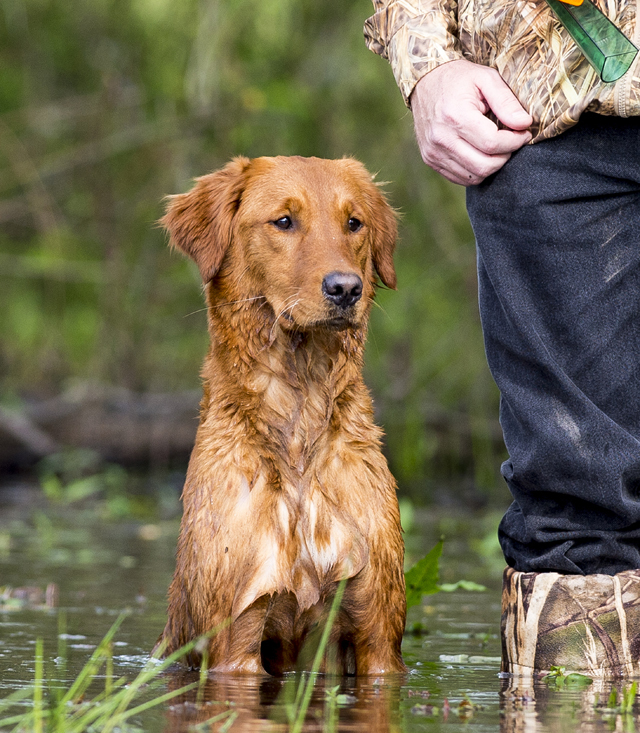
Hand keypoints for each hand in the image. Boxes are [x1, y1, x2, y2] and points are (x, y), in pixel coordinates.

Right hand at [410, 59, 532, 185]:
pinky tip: (482, 154)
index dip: (514, 142)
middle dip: (505, 156)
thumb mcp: (486, 78)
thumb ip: (506, 101)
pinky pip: (460, 178)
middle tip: (512, 142)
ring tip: (497, 148)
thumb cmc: (458, 78)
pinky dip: (477, 171)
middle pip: (484, 165)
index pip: (492, 143)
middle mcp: (442, 138)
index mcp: (456, 116)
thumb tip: (524, 124)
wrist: (424, 83)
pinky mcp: (431, 160)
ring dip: (492, 166)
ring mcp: (434, 152)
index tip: (524, 133)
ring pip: (474, 176)